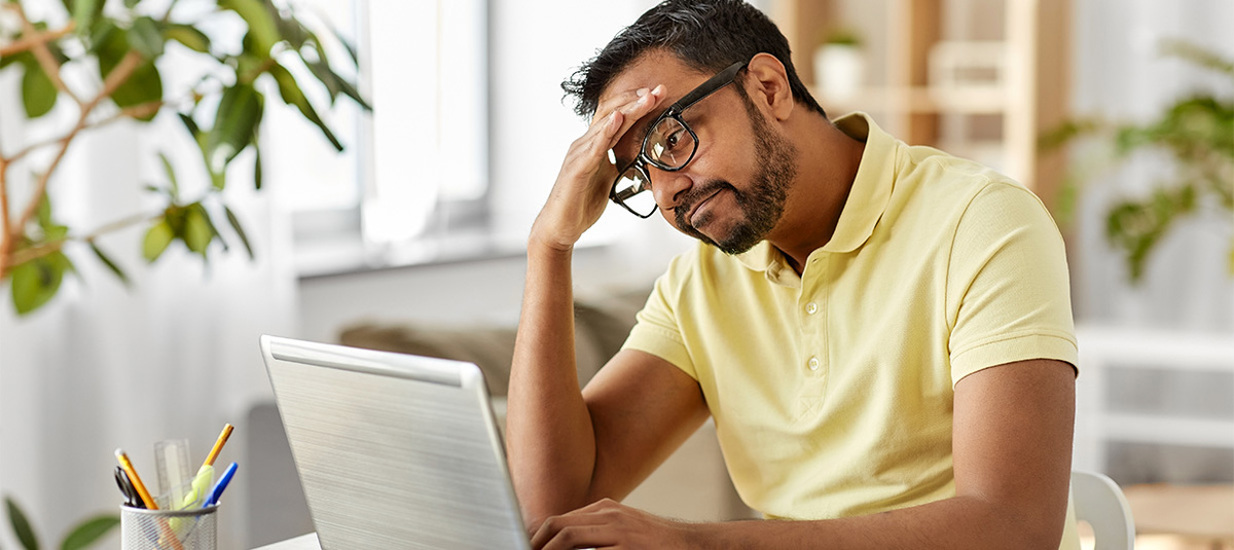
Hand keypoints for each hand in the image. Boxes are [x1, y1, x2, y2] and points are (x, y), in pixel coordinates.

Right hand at [530, 85, 665, 251]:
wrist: (559, 227)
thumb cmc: (580, 202)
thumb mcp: (609, 179)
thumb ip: (620, 165)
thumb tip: (641, 159)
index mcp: (594, 145)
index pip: (617, 117)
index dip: (637, 104)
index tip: (658, 94)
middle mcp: (584, 144)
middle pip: (612, 113)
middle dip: (636, 99)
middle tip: (659, 89)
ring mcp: (579, 154)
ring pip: (605, 125)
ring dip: (627, 109)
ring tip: (646, 97)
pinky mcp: (576, 169)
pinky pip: (593, 148)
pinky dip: (606, 132)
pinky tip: (618, 120)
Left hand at [530, 498, 699, 549]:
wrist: (690, 545)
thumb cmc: (653, 543)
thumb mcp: (621, 529)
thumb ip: (594, 532)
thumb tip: (561, 542)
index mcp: (603, 509)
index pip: (559, 520)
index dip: (537, 537)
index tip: (526, 547)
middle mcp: (608, 515)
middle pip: (559, 526)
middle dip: (537, 544)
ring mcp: (618, 530)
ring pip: (569, 537)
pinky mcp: (627, 546)